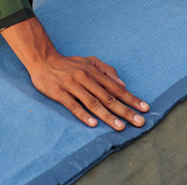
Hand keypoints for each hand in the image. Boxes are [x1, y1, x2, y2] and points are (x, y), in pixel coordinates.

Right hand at [1, 18, 148, 130]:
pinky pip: (73, 105)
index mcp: (94, 72)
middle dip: (125, 110)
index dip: (131, 98)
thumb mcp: (89, 61)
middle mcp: (86, 79)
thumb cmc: (68, 63)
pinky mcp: (59, 93)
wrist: (43, 60)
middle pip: (108, 97)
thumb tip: (123, 83)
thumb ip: (106, 70)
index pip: (116, 88)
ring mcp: (72, 86)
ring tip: (120, 126)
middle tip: (139, 121)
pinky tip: (92, 124)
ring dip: (108, 115)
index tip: (144, 108)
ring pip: (93, 103)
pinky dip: (83, 114)